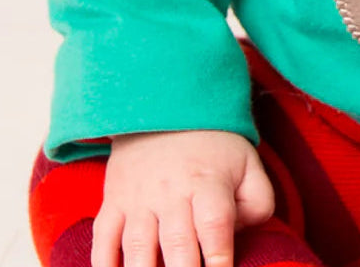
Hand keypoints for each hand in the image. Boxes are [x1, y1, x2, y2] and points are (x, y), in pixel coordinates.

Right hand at [90, 129, 274, 266]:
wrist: (166, 108)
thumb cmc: (213, 146)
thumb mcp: (247, 164)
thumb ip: (257, 201)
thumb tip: (240, 237)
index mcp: (208, 182)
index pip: (215, 225)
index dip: (219, 257)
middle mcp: (171, 192)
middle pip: (177, 243)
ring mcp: (138, 199)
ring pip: (138, 248)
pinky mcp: (113, 202)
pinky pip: (103, 240)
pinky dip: (104, 265)